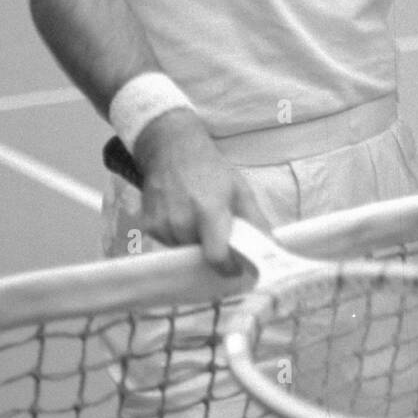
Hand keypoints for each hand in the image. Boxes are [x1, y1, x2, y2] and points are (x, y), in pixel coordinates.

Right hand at [131, 109, 259, 275]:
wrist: (173, 149)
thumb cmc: (210, 169)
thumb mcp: (240, 189)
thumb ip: (255, 220)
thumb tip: (270, 247)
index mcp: (209, 209)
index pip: (216, 255)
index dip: (228, 267)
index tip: (236, 268)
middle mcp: (182, 220)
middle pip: (200, 255)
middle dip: (212, 251)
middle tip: (218, 236)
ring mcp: (161, 223)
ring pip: (183, 252)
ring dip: (193, 245)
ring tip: (197, 221)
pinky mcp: (148, 224)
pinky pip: (167, 244)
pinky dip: (177, 237)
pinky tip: (182, 216)